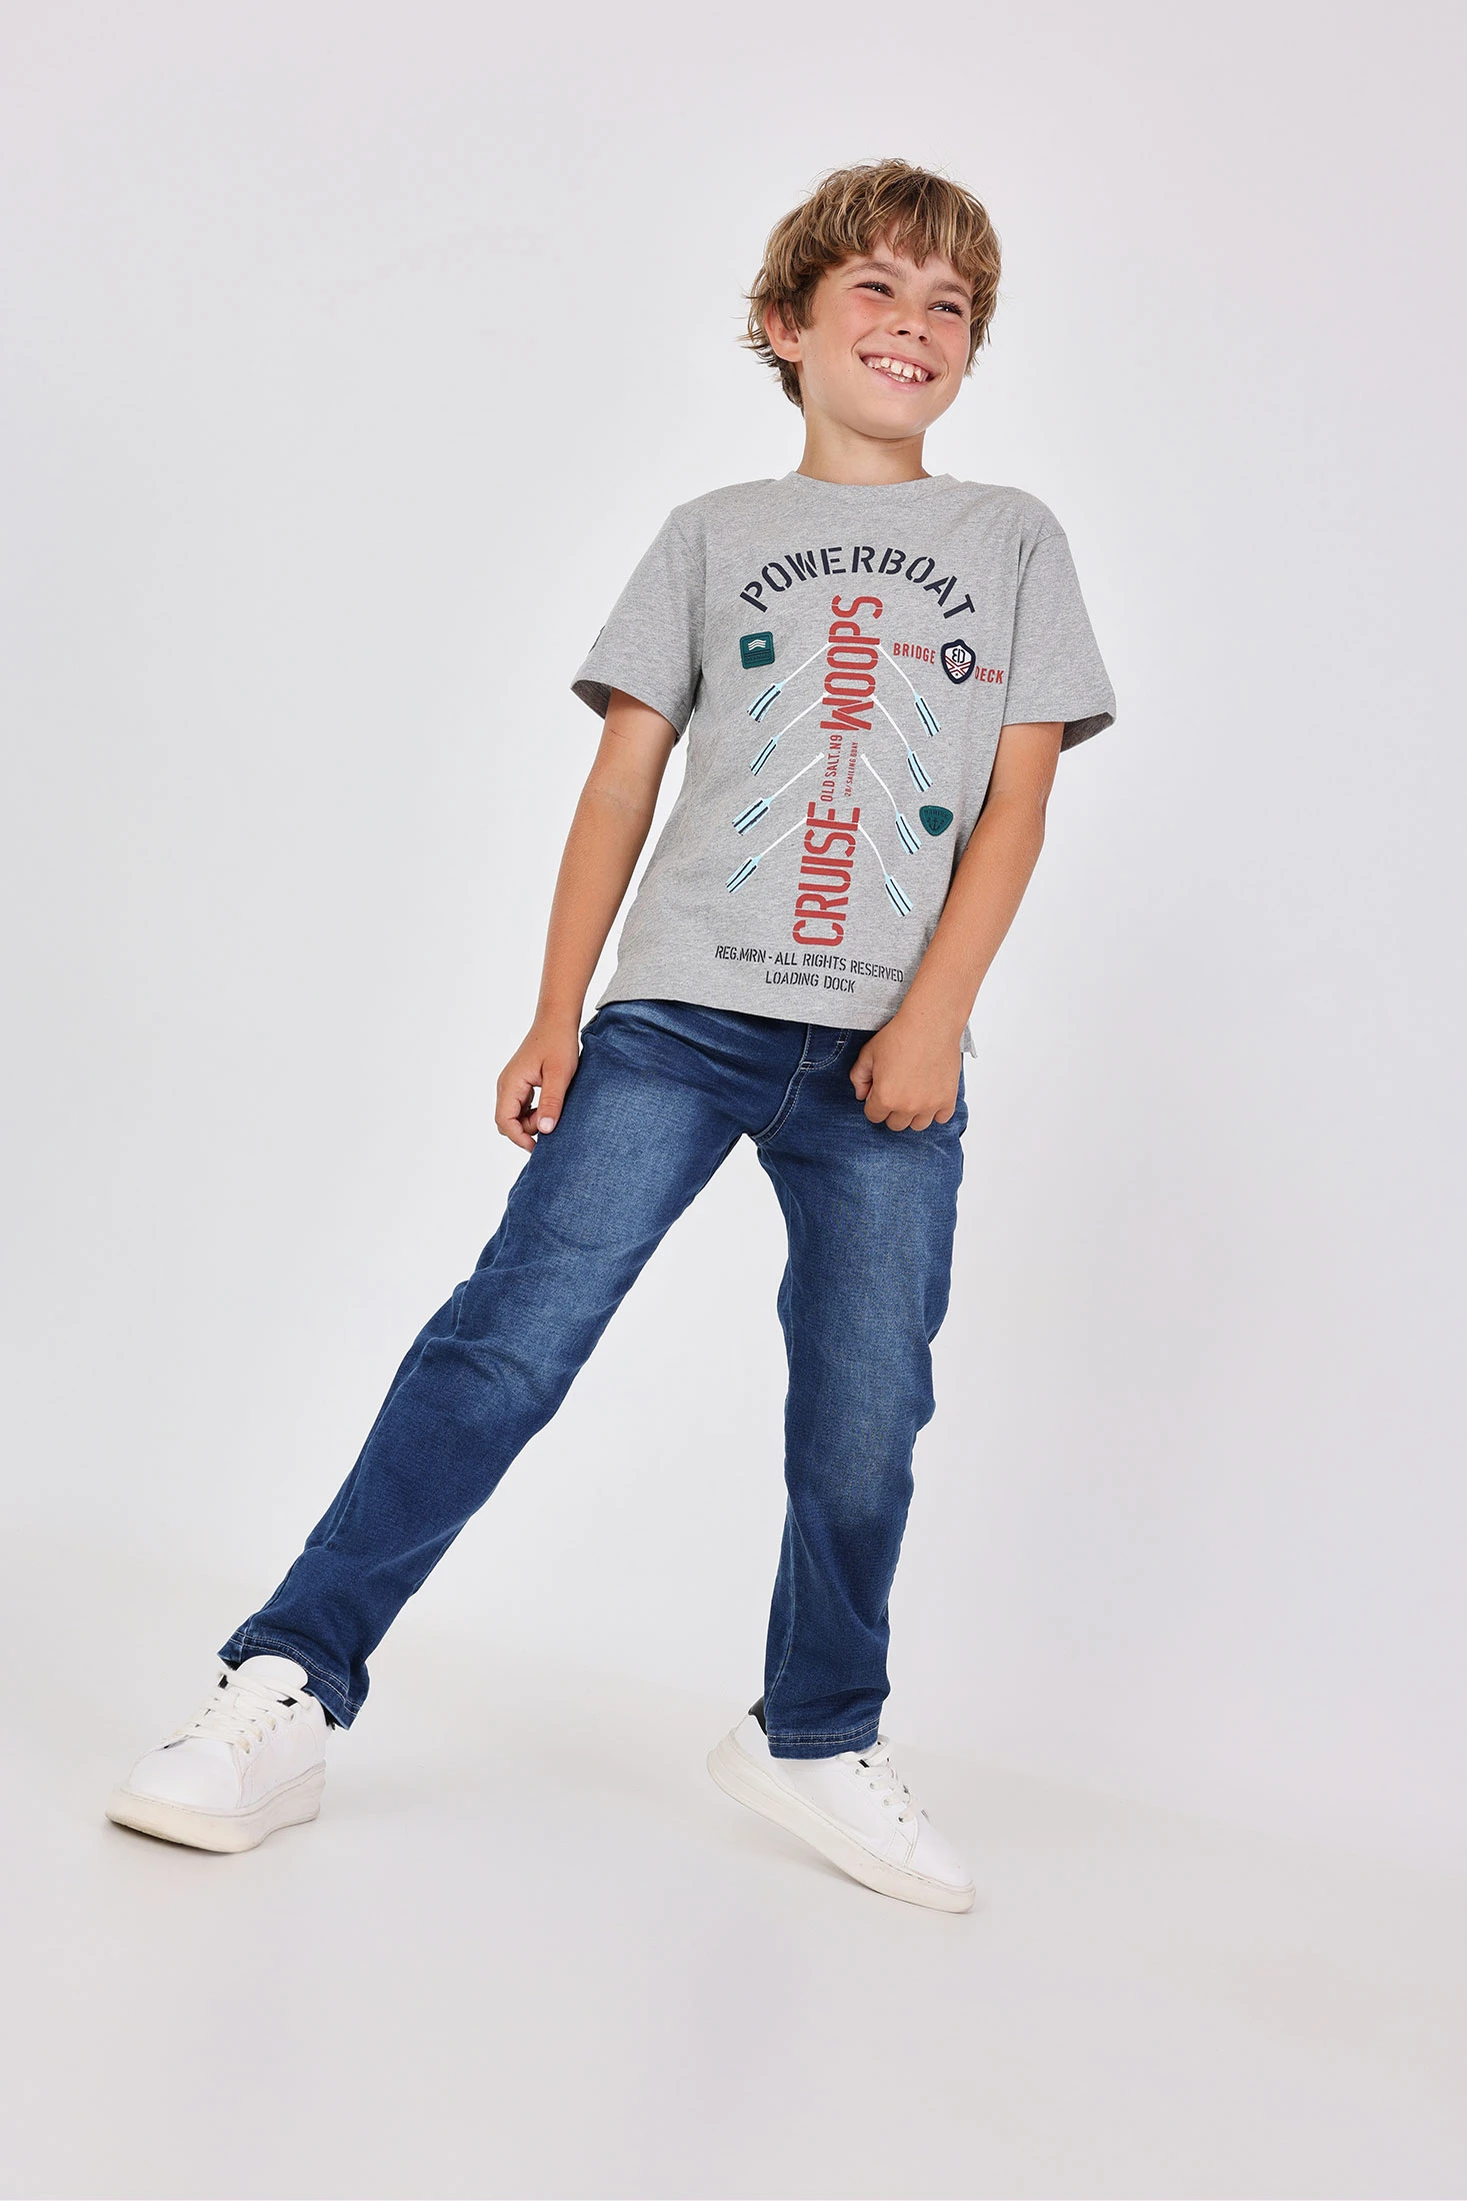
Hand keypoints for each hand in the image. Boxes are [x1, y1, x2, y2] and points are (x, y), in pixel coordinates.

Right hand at [495, 1017, 581, 1151]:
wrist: (557, 1021)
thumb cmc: (558, 1044)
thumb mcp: (560, 1074)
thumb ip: (552, 1102)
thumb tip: (545, 1130)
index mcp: (510, 1084)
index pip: (504, 1122)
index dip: (519, 1138)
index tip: (539, 1147)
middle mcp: (506, 1086)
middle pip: (508, 1122)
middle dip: (528, 1129)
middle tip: (553, 1119)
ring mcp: (512, 1085)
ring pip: (516, 1116)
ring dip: (533, 1120)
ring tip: (555, 1108)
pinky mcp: (520, 1084)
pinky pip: (522, 1108)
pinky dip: (535, 1112)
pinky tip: (552, 1104)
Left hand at [849, 1011, 961, 1130]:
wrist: (930, 1024)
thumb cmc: (899, 1036)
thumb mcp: (868, 1053)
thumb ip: (858, 1077)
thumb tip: (861, 1095)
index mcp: (884, 1098)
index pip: (874, 1116)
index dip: (874, 1102)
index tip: (880, 1090)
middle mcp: (907, 1107)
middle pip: (896, 1124)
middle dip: (892, 1110)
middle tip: (897, 1090)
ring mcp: (929, 1105)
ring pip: (918, 1125)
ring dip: (914, 1114)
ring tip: (914, 1094)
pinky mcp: (948, 1099)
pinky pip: (941, 1118)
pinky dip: (936, 1110)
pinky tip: (931, 1095)